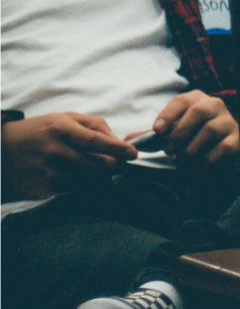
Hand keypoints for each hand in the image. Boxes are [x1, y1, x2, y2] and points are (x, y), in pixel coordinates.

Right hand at [1, 112, 134, 198]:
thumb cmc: (37, 132)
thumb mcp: (62, 118)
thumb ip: (93, 125)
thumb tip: (117, 140)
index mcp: (60, 128)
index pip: (96, 141)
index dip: (118, 149)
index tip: (133, 154)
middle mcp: (53, 150)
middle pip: (96, 164)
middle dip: (110, 165)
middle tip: (114, 164)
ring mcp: (46, 171)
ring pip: (87, 179)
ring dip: (94, 176)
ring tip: (85, 168)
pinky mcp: (41, 189)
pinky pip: (70, 189)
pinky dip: (75, 184)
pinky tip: (65, 175)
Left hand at [135, 90, 239, 163]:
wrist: (218, 151)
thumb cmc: (191, 139)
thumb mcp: (171, 134)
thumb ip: (151, 136)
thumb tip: (127, 140)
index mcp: (197, 99)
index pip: (182, 101)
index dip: (168, 115)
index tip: (157, 130)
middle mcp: (216, 106)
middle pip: (198, 112)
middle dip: (179, 133)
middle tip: (169, 150)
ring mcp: (229, 122)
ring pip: (210, 130)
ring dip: (190, 149)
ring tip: (181, 160)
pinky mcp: (236, 140)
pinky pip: (222, 147)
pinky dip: (206, 159)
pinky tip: (197, 164)